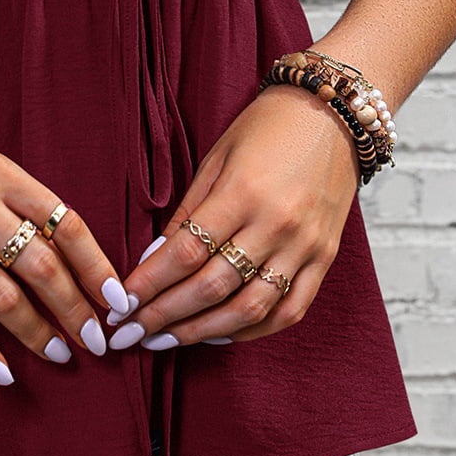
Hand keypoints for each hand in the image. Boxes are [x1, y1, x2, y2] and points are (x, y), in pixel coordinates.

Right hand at [0, 89, 129, 382]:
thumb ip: (21, 201)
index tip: (118, 299)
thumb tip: (70, 255)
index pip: (66, 224)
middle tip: (98, 341)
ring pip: (3, 299)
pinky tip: (3, 372)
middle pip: (43, 268)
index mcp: (1, 172)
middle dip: (78, 311)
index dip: (98, 267)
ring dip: (37, 333)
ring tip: (60, 353)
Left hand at [110, 85, 361, 348]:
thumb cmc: (267, 128)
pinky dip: (252, 330)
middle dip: (165, 316)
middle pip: (212, 287)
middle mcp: (276, 224)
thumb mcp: (217, 157)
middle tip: (131, 334)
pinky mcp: (325, 259)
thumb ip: (187, 211)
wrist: (335, 113)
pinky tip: (218, 335)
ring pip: (250, 309)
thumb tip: (154, 258)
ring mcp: (304, 246)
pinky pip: (289, 310)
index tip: (120, 304)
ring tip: (166, 341)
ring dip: (202, 332)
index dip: (149, 283)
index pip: (186, 252)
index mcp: (243, 192)